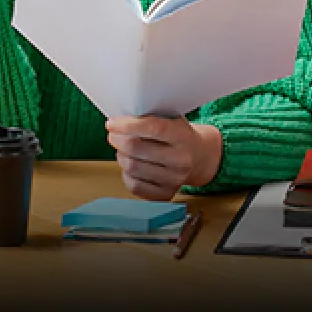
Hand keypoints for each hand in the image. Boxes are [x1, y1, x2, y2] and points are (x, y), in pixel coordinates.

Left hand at [107, 116, 221, 198]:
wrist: (200, 157)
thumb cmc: (179, 135)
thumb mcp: (171, 119)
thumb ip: (149, 117)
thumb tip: (119, 120)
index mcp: (183, 136)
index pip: (152, 128)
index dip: (127, 125)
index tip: (111, 123)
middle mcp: (181, 160)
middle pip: (136, 148)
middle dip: (118, 139)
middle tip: (113, 134)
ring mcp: (174, 180)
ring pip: (132, 167)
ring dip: (121, 155)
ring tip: (123, 149)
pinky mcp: (165, 194)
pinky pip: (134, 185)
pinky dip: (126, 173)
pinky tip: (131, 164)